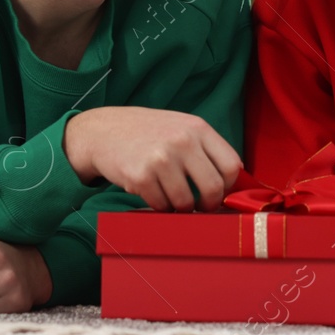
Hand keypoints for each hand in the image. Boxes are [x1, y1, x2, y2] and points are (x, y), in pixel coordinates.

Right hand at [63, 106, 241, 211]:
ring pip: (186, 202)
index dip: (228, 186)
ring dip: (180, 207)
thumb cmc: (146, 133)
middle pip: (213, 187)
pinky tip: (151, 192)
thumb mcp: (180, 127)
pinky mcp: (141, 176)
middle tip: (200, 207)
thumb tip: (232, 183)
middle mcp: (182, 141)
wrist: (102, 131)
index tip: (218, 192)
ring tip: (170, 196)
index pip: (230, 165)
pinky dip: (159, 205)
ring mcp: (161, 158)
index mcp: (197, 128)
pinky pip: (161, 205)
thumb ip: (205, 148)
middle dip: (208, 204)